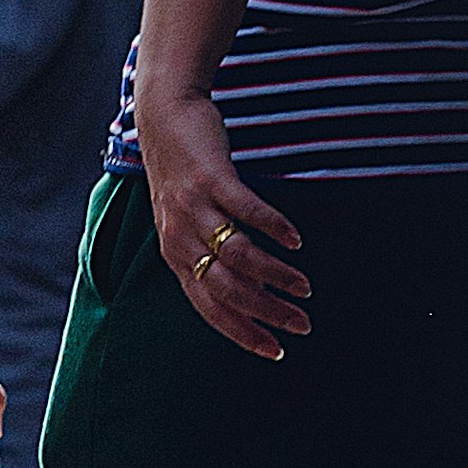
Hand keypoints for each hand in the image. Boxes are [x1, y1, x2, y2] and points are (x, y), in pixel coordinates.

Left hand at [138, 90, 309, 358]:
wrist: (163, 117)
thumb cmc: (183, 175)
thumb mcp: (187, 222)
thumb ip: (213, 254)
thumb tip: (255, 289)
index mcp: (176, 256)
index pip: (209, 308)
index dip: (243, 332)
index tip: (277, 351)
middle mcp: (181, 238)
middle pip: (226, 289)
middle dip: (267, 313)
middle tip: (302, 324)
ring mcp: (194, 208)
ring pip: (238, 255)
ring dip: (275, 275)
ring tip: (304, 287)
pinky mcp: (210, 178)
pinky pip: (245, 210)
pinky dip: (272, 228)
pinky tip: (295, 241)